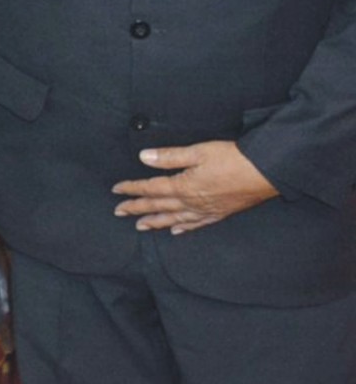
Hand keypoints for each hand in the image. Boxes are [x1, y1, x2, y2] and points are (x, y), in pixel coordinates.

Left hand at [112, 140, 278, 233]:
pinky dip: (183, 228)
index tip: (116, 191)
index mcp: (184, 186)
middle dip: (137, 208)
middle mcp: (192, 202)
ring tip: (140, 226)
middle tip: (119, 212)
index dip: (132, 189)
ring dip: (155, 222)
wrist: (267, 173)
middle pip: (158, 206)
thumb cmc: (232, 159)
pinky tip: (176, 231)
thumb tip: (143, 157)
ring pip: (175, 219)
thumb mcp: (198, 152)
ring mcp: (207, 210)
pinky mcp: (220, 213)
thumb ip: (169, 156)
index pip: (151, 189)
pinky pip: (196, 225)